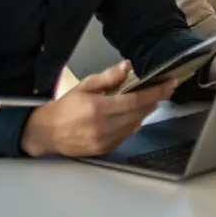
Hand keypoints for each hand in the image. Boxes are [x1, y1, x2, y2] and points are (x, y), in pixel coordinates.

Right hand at [19, 61, 176, 157]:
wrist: (46, 133)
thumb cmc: (64, 107)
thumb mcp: (84, 86)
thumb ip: (108, 77)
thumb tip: (127, 66)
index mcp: (98, 109)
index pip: (135, 100)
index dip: (155, 93)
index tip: (169, 85)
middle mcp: (103, 127)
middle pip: (138, 113)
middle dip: (154, 101)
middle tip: (164, 90)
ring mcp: (104, 141)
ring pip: (135, 125)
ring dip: (145, 113)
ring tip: (151, 101)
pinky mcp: (104, 150)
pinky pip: (126, 135)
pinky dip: (133, 124)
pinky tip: (134, 116)